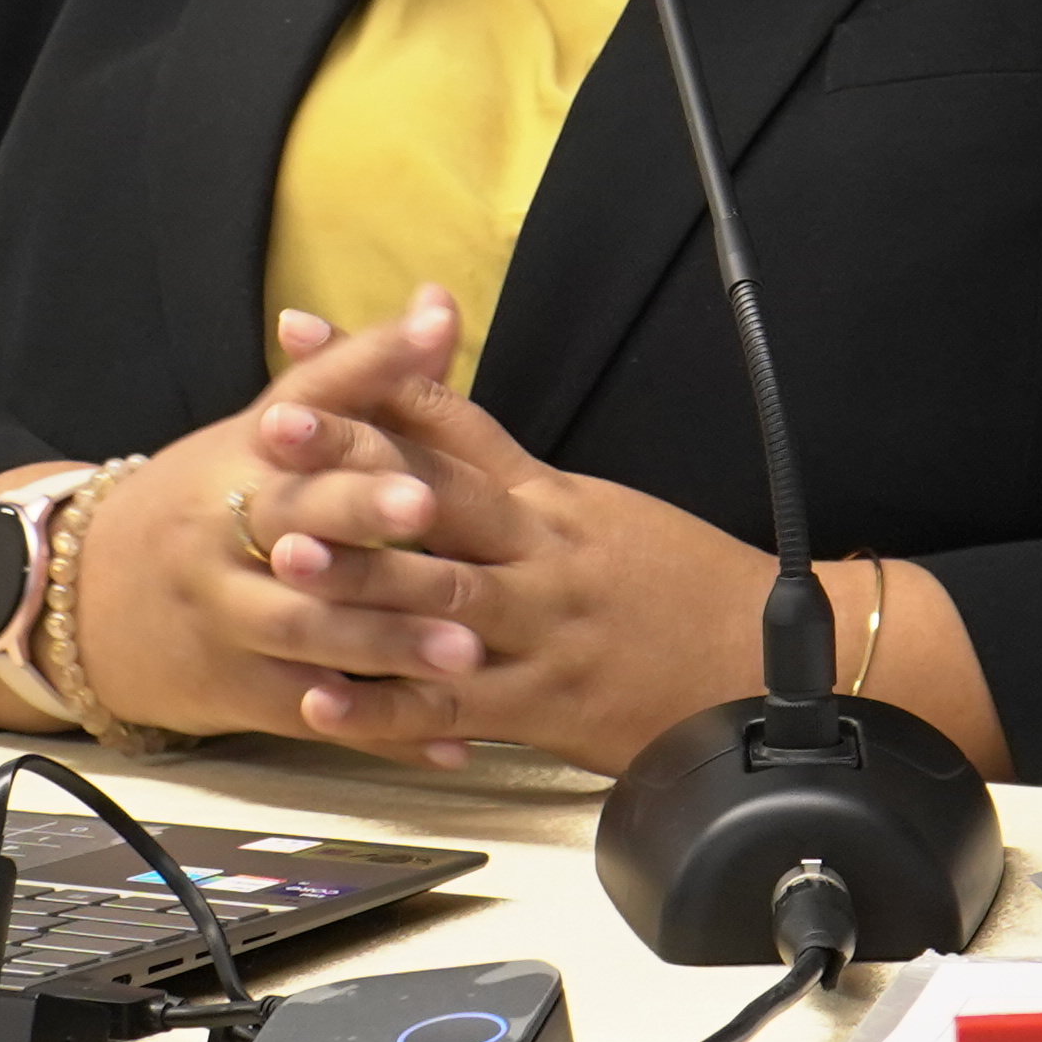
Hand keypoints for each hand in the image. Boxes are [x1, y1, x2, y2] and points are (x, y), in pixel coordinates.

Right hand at [54, 292, 501, 739]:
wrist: (82, 597)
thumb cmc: (204, 499)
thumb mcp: (267, 426)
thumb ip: (360, 371)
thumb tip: (445, 302)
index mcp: (244, 459)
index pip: (302, 430)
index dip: (356, 446)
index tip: (417, 464)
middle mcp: (228, 534)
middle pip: (297, 529)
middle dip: (365, 531)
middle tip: (439, 533)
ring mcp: (228, 617)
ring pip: (309, 632)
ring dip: (387, 645)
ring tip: (466, 652)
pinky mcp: (240, 691)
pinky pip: (317, 714)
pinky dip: (384, 730)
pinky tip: (449, 741)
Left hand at [238, 296, 846, 772]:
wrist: (768, 667)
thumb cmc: (683, 589)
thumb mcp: (600, 514)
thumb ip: (515, 479)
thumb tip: (436, 430)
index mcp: (550, 500)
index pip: (453, 422)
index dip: (377, 375)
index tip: (303, 336)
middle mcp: (539, 552)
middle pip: (436, 493)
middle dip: (349, 460)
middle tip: (273, 430)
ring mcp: (539, 628)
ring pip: (439, 594)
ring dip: (358, 574)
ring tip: (284, 555)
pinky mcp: (543, 705)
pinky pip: (451, 703)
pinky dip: (384, 705)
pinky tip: (323, 697)